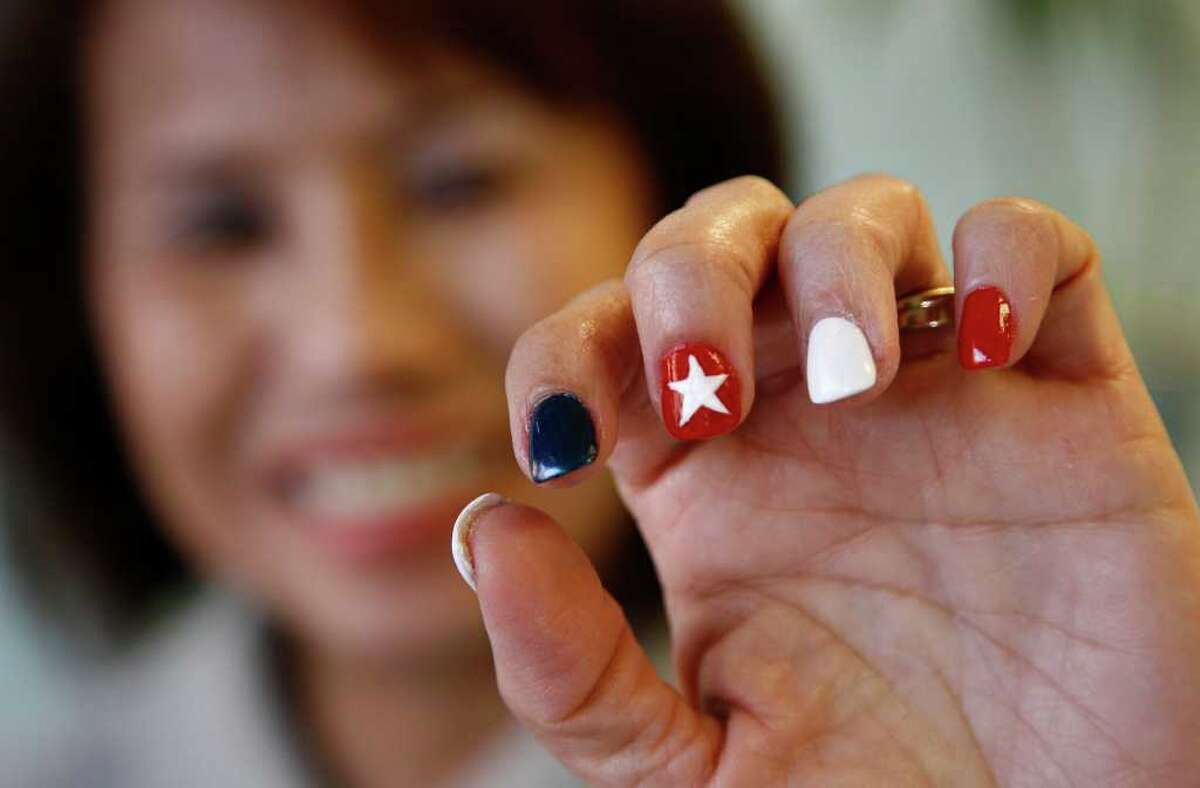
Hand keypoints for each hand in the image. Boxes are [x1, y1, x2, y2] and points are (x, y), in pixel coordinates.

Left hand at [456, 175, 1199, 785]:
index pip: (601, 342)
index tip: (557, 446)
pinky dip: (1004, 258)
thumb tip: (483, 529)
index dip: (559, 360)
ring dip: (836, 262)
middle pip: (718, 238)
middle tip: (710, 399)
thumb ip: (570, 674)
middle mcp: (806, 408)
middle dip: (689, 282)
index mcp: (706, 477)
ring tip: (856, 382)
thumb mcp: (694, 771)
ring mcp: (934, 387)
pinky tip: (986, 347)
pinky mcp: (1063, 391)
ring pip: (864, 216)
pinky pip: (1033, 248)